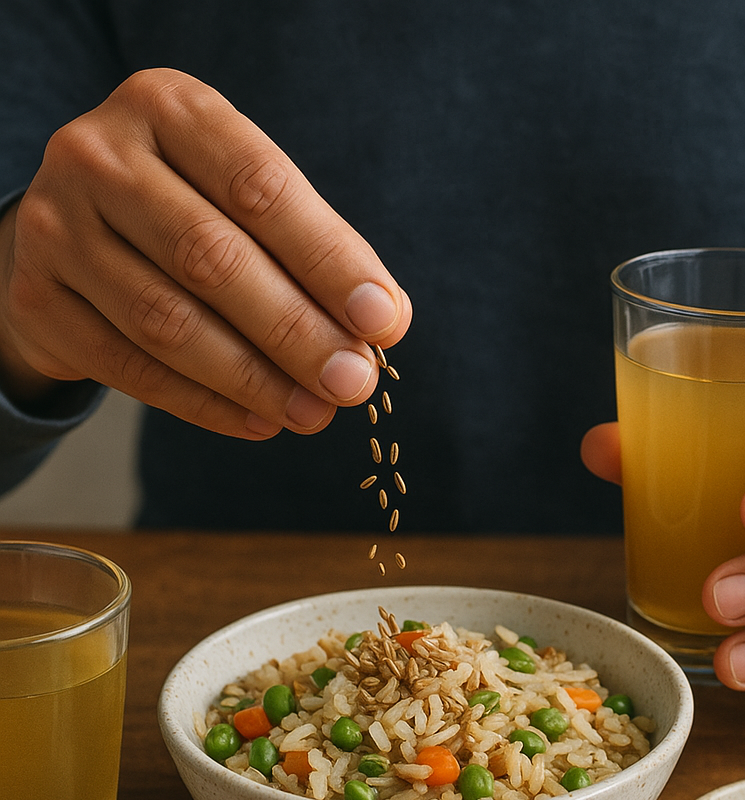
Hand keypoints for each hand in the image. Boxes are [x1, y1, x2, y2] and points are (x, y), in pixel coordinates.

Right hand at [0, 69, 410, 436]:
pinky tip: (260, 422)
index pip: (261, 188)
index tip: (382, 321)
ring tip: (316, 413)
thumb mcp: (249, 201)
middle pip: (211, 257)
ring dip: (255, 379)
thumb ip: (316, 251)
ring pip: (168, 321)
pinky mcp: (38, 300)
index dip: (328, 261)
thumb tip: (383, 321)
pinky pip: (131, 368)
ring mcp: (56, 228)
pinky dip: (205, 404)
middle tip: (353, 383)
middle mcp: (100, 156)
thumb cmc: (193, 210)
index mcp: (169, 109)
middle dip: (296, 331)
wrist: (80, 230)